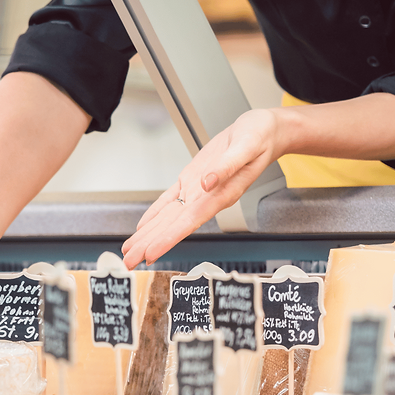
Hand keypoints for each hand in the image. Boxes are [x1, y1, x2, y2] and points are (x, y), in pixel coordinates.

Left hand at [122, 109, 281, 268]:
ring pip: (168, 217)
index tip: (151, 253)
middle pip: (173, 226)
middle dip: (150, 244)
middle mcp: (207, 198)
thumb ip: (228, 166)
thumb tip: (207, 182)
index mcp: (221, 194)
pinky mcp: (192, 178)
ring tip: (131, 250)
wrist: (265, 132)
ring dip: (148, 235)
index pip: (190, 222)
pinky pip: (170, 200)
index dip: (169, 238)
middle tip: (129, 261)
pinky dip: (155, 213)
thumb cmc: (260, 138)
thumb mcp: (248, 146)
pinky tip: (144, 226)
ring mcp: (198, 190)